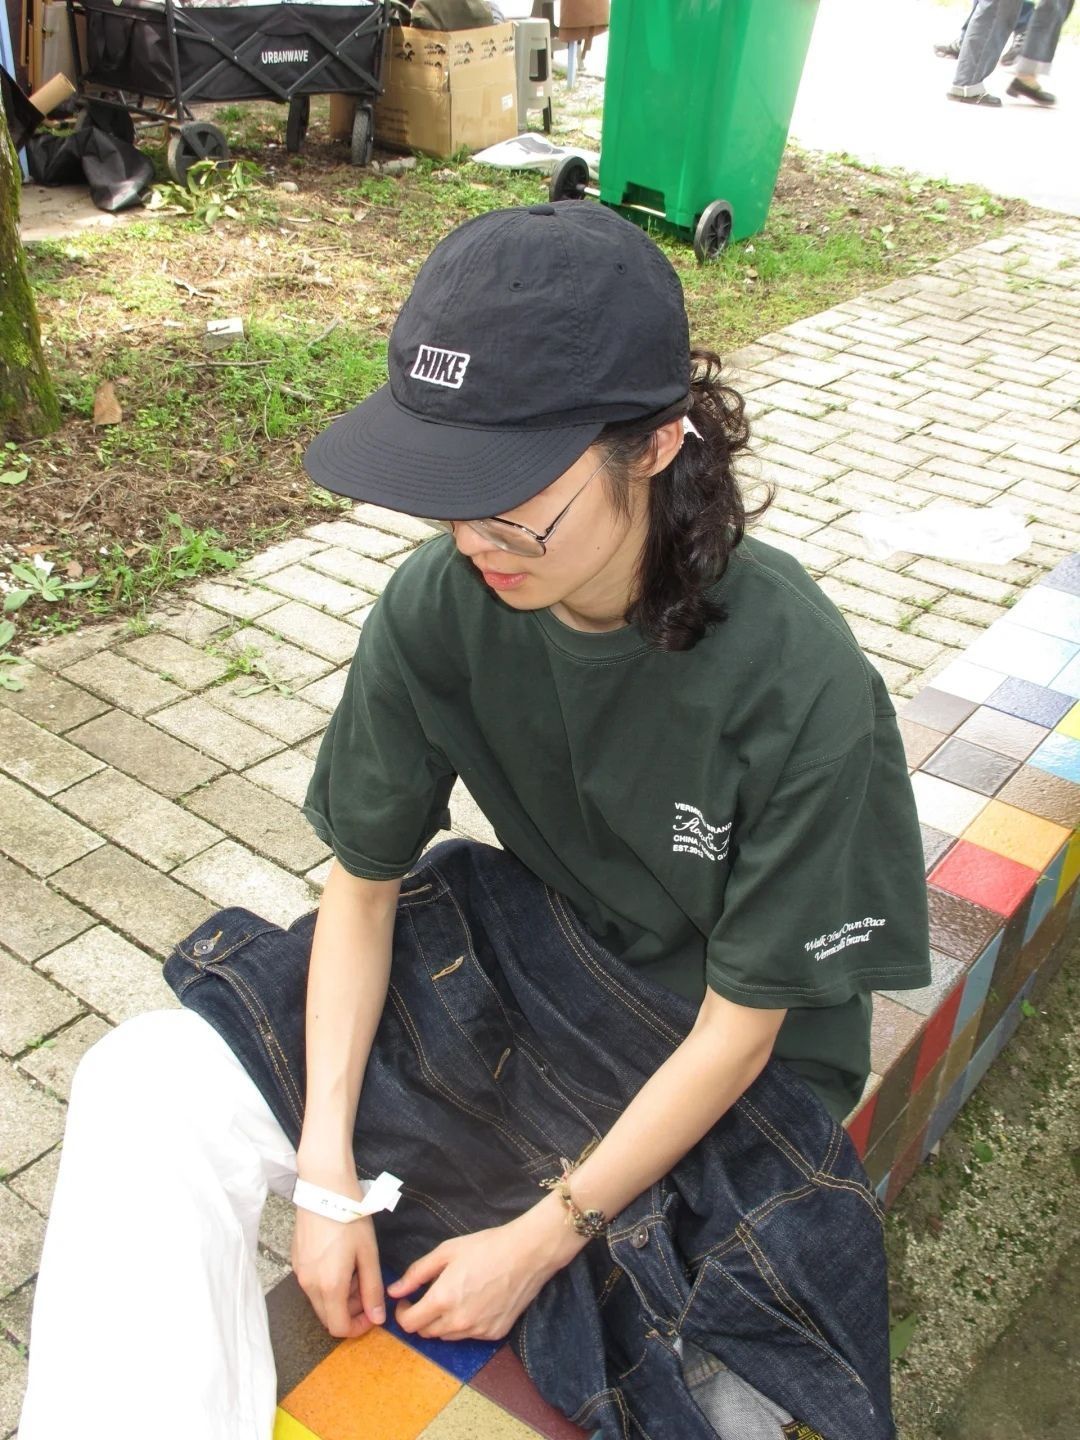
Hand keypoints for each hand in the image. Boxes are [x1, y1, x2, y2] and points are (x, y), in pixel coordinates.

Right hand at [292, 1208, 384, 1339]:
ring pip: (320, 1300)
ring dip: (339, 1296)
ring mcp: (299, 1273)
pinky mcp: (295, 1260)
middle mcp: (309, 1285)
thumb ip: (372, 1289)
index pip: (339, 1328)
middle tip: (366, 1287)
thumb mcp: (369, 1254)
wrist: (324, 1188)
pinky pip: (312, 1284)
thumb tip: (377, 1319)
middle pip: (328, 1316)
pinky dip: (327, 1282)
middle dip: (350, 1310)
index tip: (372, 1313)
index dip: (358, 1328)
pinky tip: (340, 1260)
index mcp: (329, 1287)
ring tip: (356, 1269)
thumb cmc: (351, 1219)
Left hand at [387, 1197, 584, 1341]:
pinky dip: (465, 1324)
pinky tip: (476, 1302)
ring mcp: (478, 1331)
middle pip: (426, 1333)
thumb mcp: (447, 1251)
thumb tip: (394, 1291)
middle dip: (421, 1317)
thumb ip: (417, 1273)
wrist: (527, 1253)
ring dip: (442, 1322)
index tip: (407, 1301)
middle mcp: (458, 1322)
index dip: (403, 1314)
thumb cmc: (486, 1246)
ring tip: (455, 1297)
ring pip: (447, 1336)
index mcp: (443, 1299)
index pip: (410, 1324)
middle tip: (429, 1297)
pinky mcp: (495, 1334)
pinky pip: (470, 1336)